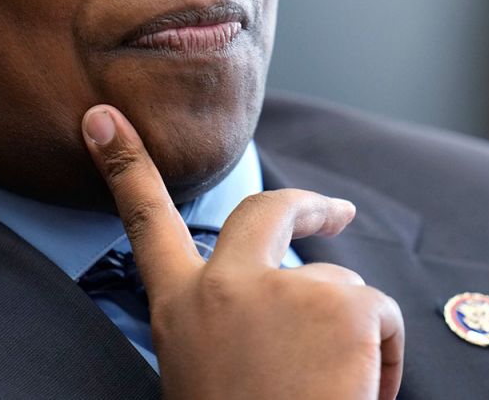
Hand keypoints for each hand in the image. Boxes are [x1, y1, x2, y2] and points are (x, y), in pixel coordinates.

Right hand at [81, 104, 404, 399]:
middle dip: (303, 204)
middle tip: (334, 212)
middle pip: (266, 210)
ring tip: (334, 394)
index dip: (124, 165)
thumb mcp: (204, 372)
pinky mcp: (343, 304)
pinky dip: (385, 355)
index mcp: (178, 310)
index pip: (144, 222)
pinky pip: (381, 314)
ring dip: (348, 338)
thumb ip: (225, 323)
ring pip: (337, 289)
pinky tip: (366, 394)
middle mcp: (224, 287)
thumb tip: (277, 295)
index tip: (103, 117)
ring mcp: (285, 289)